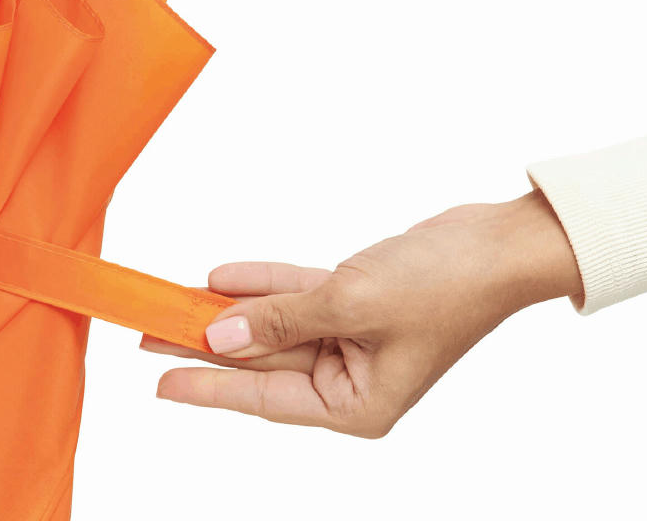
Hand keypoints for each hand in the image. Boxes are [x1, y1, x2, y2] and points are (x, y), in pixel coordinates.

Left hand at [143, 191, 580, 436]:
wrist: (497, 243)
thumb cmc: (445, 286)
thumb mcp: (350, 304)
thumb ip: (279, 321)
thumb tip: (220, 337)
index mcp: (357, 404)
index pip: (264, 399)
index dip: (207, 388)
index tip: (159, 384)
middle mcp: (351, 377)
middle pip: (263, 360)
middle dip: (207, 343)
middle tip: (149, 333)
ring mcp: (351, 337)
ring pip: (274, 324)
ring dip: (229, 309)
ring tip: (172, 302)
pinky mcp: (354, 301)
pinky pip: (295, 295)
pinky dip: (262, 284)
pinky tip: (219, 277)